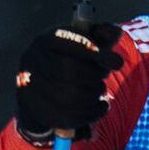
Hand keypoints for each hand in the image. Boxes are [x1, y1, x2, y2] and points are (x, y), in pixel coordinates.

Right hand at [14, 22, 123, 144]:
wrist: (40, 87)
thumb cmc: (69, 59)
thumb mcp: (83, 44)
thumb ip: (100, 36)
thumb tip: (117, 32)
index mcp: (46, 41)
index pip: (70, 42)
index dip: (95, 52)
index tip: (117, 62)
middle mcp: (33, 61)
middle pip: (69, 70)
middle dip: (95, 74)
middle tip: (104, 74)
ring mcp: (31, 88)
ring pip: (71, 97)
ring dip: (94, 94)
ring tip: (100, 89)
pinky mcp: (38, 111)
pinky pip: (71, 116)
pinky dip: (93, 112)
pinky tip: (101, 105)